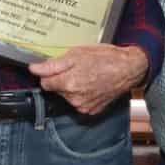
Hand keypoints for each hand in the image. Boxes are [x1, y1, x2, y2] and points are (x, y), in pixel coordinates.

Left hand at [28, 44, 147, 114]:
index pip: (45, 84)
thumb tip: (34, 69)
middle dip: (62, 79)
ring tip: (87, 75)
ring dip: (73, 87)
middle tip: (77, 68)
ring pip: (68, 96)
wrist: (129, 68)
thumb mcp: (76, 54)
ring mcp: (84, 106)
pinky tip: (92, 84)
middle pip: (56, 90)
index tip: (56, 68)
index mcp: (69, 84)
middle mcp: (75, 99)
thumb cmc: (105, 58)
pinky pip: (79, 102)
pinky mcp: (92, 110)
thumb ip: (53, 65)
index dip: (49, 74)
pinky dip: (82, 94)